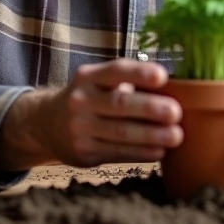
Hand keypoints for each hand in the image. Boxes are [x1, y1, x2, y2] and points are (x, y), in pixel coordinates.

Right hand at [0, 60, 182, 170]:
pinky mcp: (83, 152)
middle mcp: (82, 100)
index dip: (139, 73)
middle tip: (176, 113)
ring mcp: (80, 128)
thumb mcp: (99, 82)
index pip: (116, 71)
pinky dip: (141, 152)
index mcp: (90, 77)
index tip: (163, 77)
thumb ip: (128, 83)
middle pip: (119, 104)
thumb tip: (177, 89)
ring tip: (176, 136)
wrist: (46, 123)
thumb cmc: (91, 98)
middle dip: (150, 109)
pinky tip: (159, 152)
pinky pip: (117, 152)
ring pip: (120, 132)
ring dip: (151, 135)